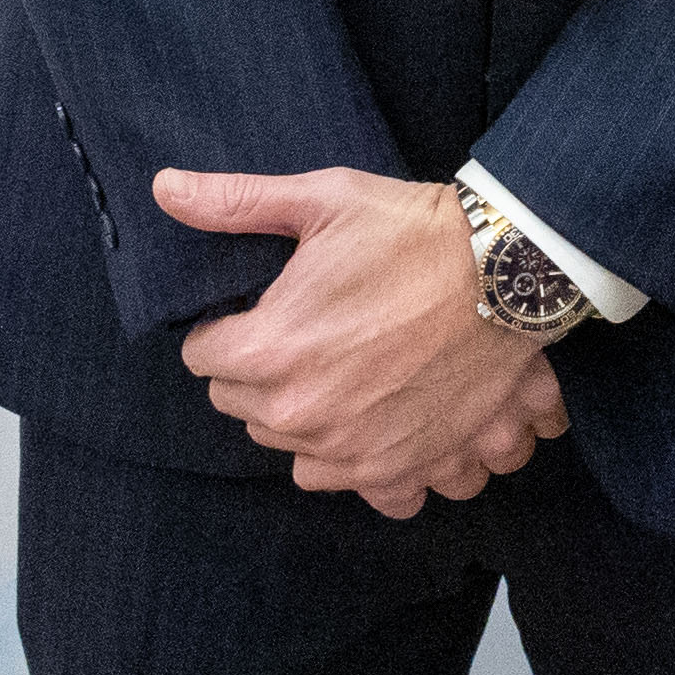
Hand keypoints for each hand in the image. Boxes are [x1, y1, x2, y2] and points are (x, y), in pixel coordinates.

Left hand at [154, 166, 571, 516]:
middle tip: (306, 331)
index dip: (226, 327)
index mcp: (269, 351)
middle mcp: (301, 414)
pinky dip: (356, 460)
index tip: (258, 309)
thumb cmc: (415, 232)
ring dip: (304, 415)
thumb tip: (165, 188)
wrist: (510, 273)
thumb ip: (235, 202)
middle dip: (261, 371)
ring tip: (341, 370)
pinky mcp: (398, 469)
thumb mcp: (324, 200)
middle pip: (241, 405)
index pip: (202, 358)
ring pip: (289, 448)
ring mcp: (350, 450)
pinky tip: (372, 419)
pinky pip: (350, 486)